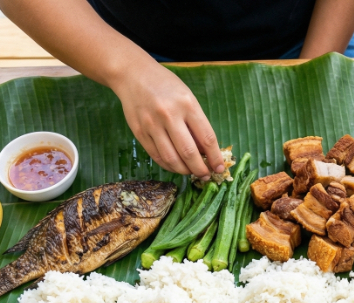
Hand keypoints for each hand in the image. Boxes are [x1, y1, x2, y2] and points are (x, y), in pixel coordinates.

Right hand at [110, 61, 224, 178]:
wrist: (133, 75)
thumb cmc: (166, 86)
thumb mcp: (187, 98)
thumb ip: (196, 123)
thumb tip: (205, 152)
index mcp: (187, 104)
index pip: (207, 138)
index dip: (215, 157)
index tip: (220, 168)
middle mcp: (169, 115)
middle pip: (189, 152)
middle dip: (200, 169)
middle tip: (206, 176)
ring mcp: (152, 125)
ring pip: (171, 158)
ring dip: (184, 171)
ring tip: (191, 172)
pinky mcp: (139, 132)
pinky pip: (157, 156)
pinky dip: (169, 166)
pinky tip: (176, 166)